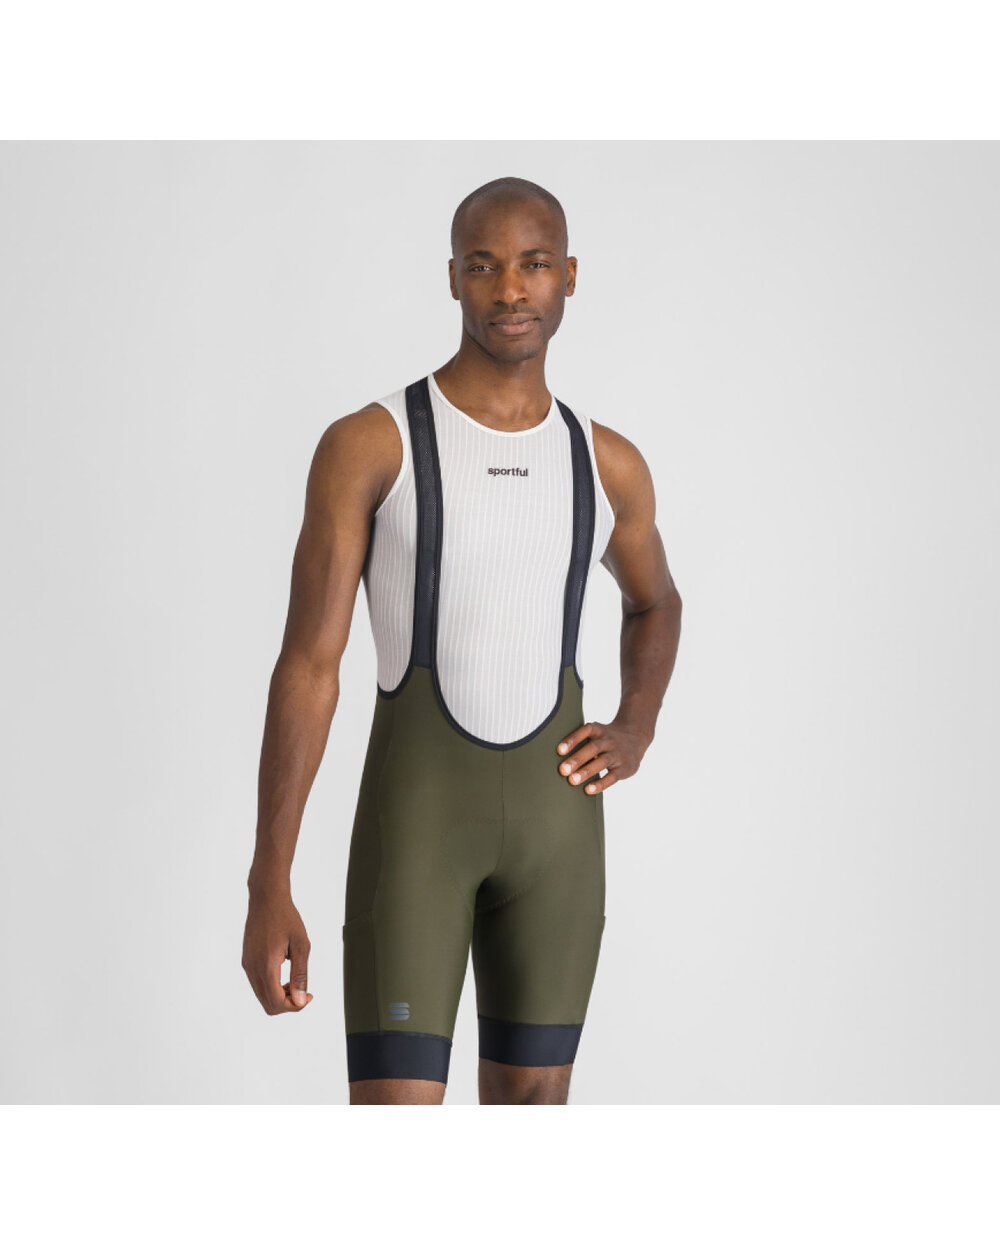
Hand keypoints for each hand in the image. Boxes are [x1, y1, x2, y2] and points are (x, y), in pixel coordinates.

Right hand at [242, 886, 313, 1014]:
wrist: (266, 897)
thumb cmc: (286, 917)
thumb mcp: (301, 945)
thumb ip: (300, 975)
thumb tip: (300, 1001)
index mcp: (266, 966)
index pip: (276, 1002)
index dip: (295, 1006)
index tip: (309, 994)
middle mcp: (252, 969)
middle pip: (267, 1005)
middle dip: (287, 1004)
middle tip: (303, 990)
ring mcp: (247, 965)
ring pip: (262, 995)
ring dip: (279, 995)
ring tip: (294, 980)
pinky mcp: (247, 960)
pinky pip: (258, 984)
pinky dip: (271, 986)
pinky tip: (284, 971)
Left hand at [555, 718, 651, 794]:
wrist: (635, 737)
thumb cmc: (605, 738)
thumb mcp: (595, 732)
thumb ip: (580, 741)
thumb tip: (552, 755)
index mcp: (599, 729)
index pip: (585, 731)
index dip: (572, 739)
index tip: (558, 750)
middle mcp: (609, 740)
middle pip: (593, 748)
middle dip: (577, 759)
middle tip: (562, 770)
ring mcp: (618, 754)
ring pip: (602, 761)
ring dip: (587, 771)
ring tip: (572, 780)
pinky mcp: (626, 768)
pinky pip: (613, 776)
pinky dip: (600, 783)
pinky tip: (588, 790)